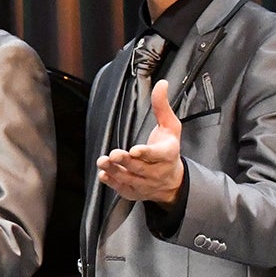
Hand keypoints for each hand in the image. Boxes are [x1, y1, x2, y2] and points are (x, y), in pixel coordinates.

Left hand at [96, 79, 184, 205]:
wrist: (173, 181)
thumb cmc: (168, 149)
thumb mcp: (170, 127)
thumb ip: (162, 106)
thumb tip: (161, 83)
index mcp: (168, 155)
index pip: (158, 155)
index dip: (146, 153)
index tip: (135, 150)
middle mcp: (158, 172)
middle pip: (140, 167)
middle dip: (126, 161)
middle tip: (113, 154)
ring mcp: (146, 184)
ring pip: (129, 179)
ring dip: (115, 171)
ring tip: (102, 162)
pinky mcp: (135, 192)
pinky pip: (123, 189)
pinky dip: (112, 183)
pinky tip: (103, 175)